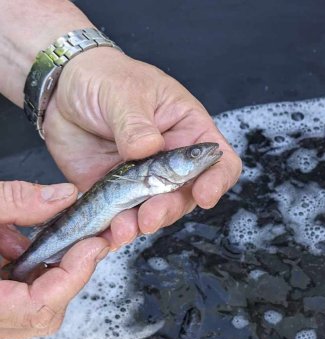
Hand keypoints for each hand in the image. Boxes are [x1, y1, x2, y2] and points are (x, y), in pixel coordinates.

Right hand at [0, 180, 108, 338]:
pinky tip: (13, 242)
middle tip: (87, 241)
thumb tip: (64, 197)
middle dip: (70, 274)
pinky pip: (18, 296)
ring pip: (34, 306)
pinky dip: (27, 269)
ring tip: (41, 238)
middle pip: (45, 313)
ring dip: (48, 270)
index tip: (94, 244)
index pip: (39, 307)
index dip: (72, 275)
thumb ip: (14, 202)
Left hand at [43, 48, 241, 249]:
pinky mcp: (117, 194)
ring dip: (142, 224)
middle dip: (170, 209)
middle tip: (150, 215)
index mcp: (187, 131)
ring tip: (123, 227)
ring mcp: (145, 181)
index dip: (218, 181)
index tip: (204, 195)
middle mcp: (171, 162)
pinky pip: (122, 217)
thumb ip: (136, 122)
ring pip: (155, 212)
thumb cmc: (106, 78)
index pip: (220, 161)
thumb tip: (148, 148)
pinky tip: (108, 233)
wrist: (63, 91)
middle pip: (186, 196)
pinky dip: (116, 230)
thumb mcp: (124, 91)